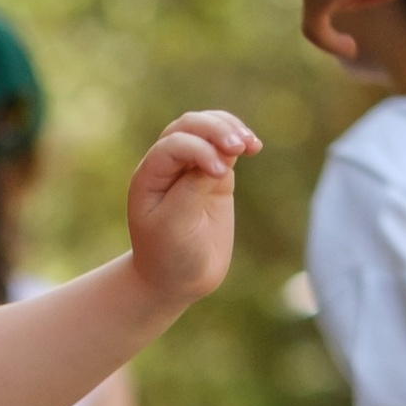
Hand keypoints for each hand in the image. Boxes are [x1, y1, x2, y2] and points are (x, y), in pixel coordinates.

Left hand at [126, 112, 257, 317]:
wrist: (178, 279)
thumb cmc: (169, 255)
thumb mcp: (175, 225)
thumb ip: (193, 188)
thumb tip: (221, 157)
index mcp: (150, 175)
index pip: (173, 145)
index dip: (198, 149)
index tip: (220, 173)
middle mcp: (168, 165)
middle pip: (190, 126)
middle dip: (216, 130)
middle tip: (240, 147)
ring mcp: (192, 168)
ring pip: (208, 129)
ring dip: (230, 129)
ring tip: (251, 144)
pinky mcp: (214, 176)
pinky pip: (225, 147)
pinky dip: (240, 141)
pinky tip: (254, 146)